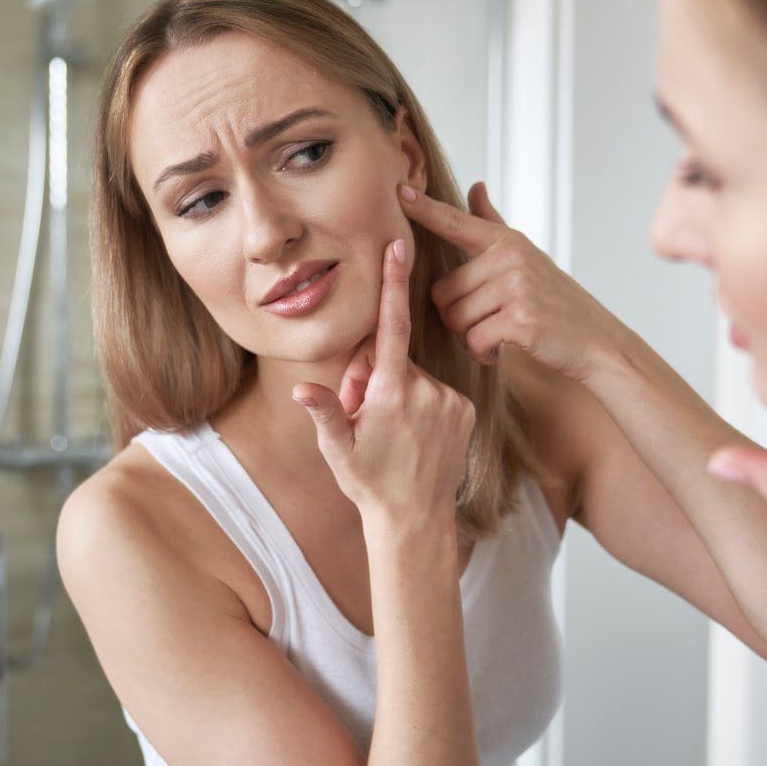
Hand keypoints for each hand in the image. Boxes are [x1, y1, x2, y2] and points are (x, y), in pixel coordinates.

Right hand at [293, 239, 476, 529]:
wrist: (415, 519)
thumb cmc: (368, 484)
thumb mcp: (337, 450)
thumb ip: (324, 412)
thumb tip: (301, 391)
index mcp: (391, 394)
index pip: (391, 327)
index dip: (394, 284)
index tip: (400, 246)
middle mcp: (426, 391)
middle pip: (393, 358)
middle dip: (373, 377)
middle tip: (362, 415)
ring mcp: (450, 400)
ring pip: (414, 375)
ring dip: (398, 392)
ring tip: (390, 431)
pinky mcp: (465, 409)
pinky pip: (437, 390)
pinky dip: (423, 403)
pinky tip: (416, 433)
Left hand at [399, 182, 627, 382]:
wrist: (596, 342)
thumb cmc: (557, 302)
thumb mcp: (527, 255)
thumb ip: (493, 223)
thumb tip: (474, 186)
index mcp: (507, 241)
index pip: (456, 223)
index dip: (425, 209)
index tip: (400, 191)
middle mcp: (510, 258)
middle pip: (443, 292)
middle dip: (457, 316)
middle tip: (488, 322)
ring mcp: (516, 287)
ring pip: (455, 319)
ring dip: (470, 337)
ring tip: (499, 336)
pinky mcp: (520, 319)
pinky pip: (474, 340)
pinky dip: (483, 353)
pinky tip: (502, 351)